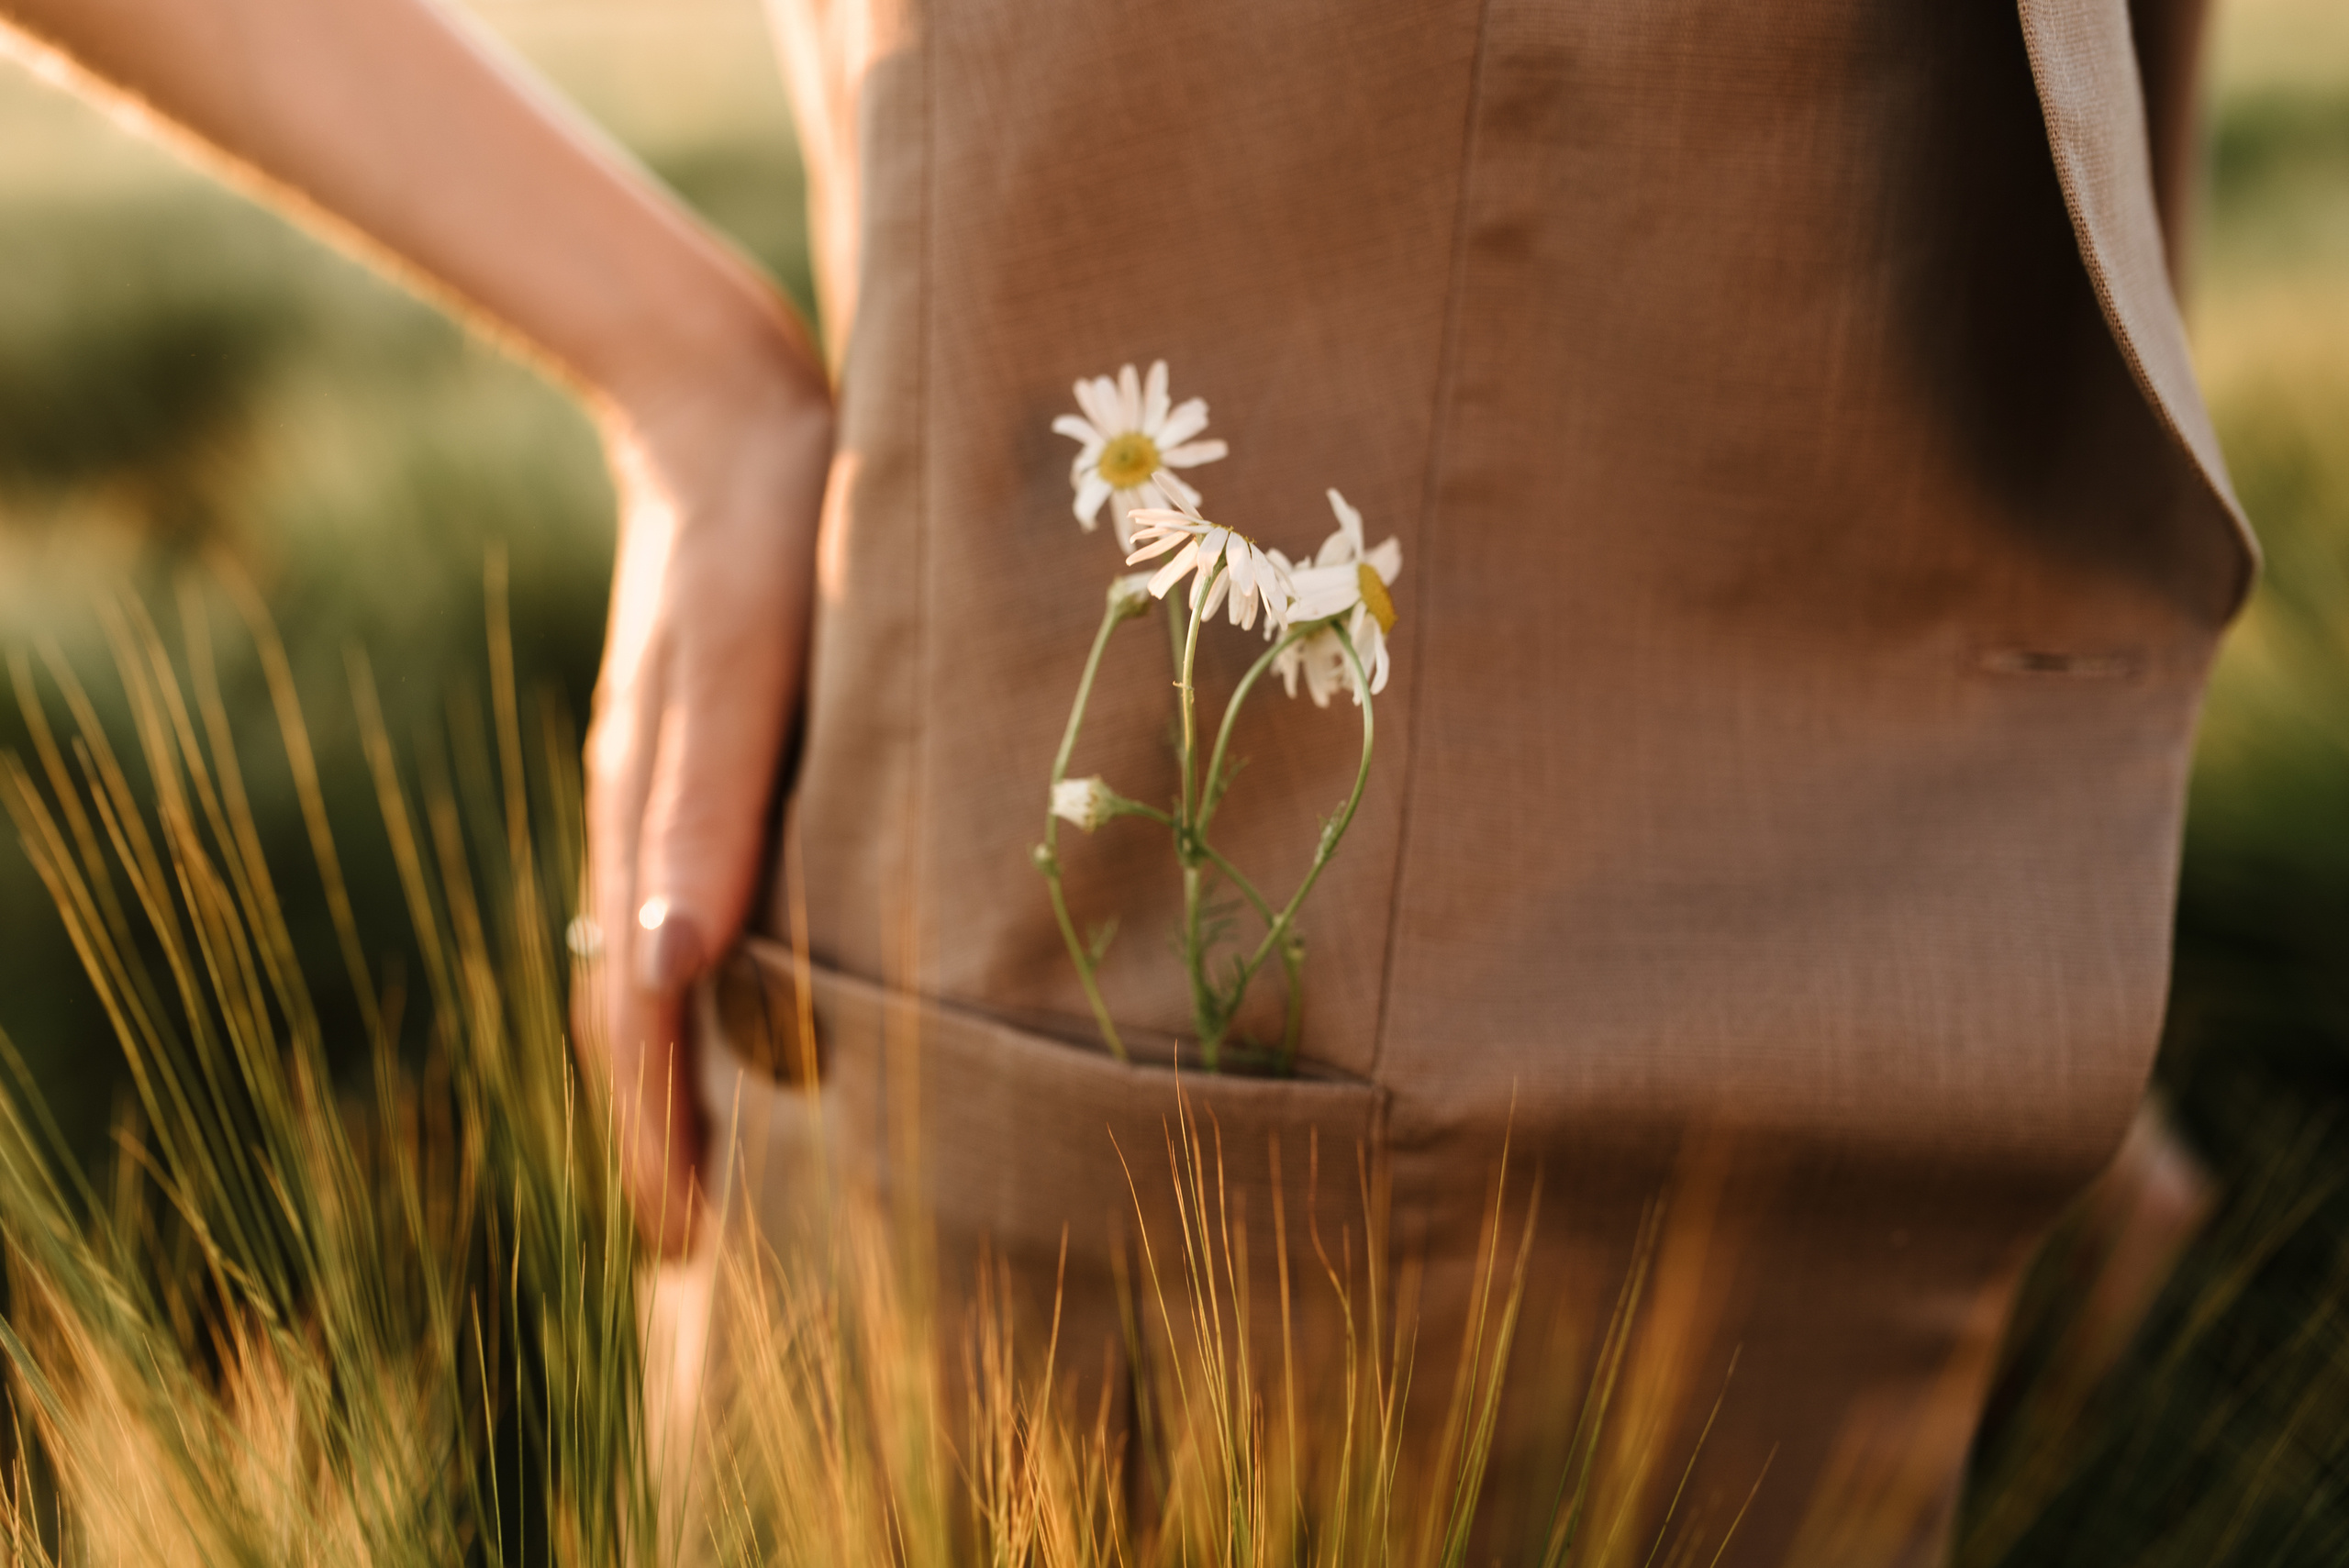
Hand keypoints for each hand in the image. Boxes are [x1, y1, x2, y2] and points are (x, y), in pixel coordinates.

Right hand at [580, 339, 831, 1257]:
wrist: (728, 410)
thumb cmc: (756, 533)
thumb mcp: (740, 664)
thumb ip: (710, 807)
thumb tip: (667, 971)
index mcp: (648, 823)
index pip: (637, 1020)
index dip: (659, 1135)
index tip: (686, 1248)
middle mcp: (649, 823)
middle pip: (640, 1011)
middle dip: (667, 1130)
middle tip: (703, 1250)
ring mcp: (671, 791)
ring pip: (664, 964)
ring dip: (687, 1071)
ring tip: (730, 1163)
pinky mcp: (707, 754)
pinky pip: (693, 899)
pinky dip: (707, 985)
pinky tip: (747, 1002)